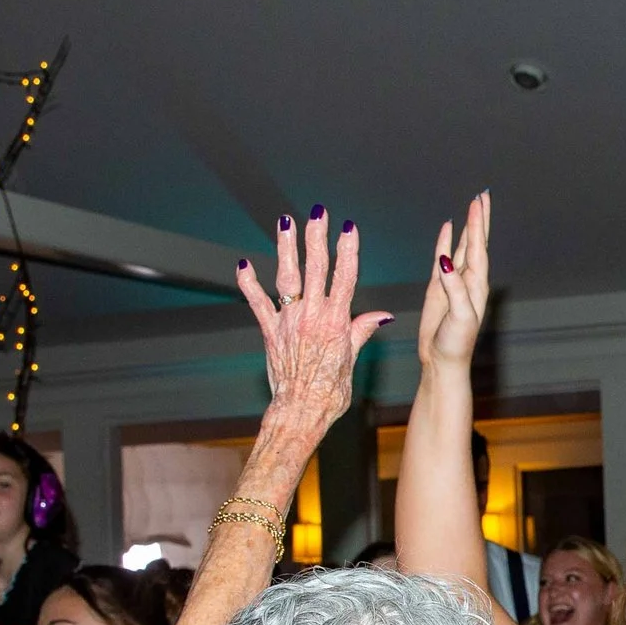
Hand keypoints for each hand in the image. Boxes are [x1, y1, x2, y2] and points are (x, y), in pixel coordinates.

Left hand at [237, 210, 391, 437]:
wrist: (301, 411)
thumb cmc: (330, 392)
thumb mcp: (351, 360)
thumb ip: (361, 331)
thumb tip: (382, 315)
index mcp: (336, 322)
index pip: (345, 278)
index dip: (347, 250)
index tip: (348, 228)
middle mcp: (312, 317)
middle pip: (316, 269)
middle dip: (317, 238)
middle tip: (318, 213)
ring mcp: (289, 322)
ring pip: (287, 277)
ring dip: (286, 248)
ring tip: (285, 222)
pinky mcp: (270, 332)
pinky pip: (257, 303)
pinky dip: (249, 283)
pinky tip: (243, 264)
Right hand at [416, 193, 492, 370]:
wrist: (442, 361)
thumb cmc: (456, 342)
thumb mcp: (459, 316)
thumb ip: (454, 288)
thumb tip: (446, 260)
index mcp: (477, 285)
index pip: (478, 248)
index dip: (477, 224)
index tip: (477, 203)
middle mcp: (468, 280)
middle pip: (474, 242)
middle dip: (478, 219)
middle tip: (481, 195)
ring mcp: (453, 282)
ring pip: (461, 247)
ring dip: (466, 227)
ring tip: (470, 206)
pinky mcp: (438, 288)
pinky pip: (442, 258)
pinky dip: (444, 242)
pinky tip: (447, 229)